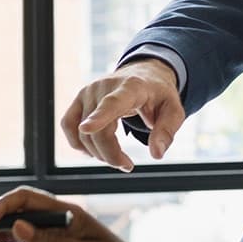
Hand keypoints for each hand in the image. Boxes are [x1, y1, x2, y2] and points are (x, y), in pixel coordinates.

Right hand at [60, 59, 185, 171]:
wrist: (145, 75)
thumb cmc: (159, 95)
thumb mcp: (174, 111)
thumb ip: (167, 131)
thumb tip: (157, 155)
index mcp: (131, 88)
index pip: (112, 103)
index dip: (99, 117)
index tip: (86, 128)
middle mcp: (104, 87)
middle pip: (97, 130)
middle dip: (110, 155)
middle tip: (127, 166)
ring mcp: (88, 92)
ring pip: (81, 132)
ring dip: (97, 153)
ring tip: (117, 156)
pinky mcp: (79, 99)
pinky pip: (68, 125)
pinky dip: (79, 143)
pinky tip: (96, 149)